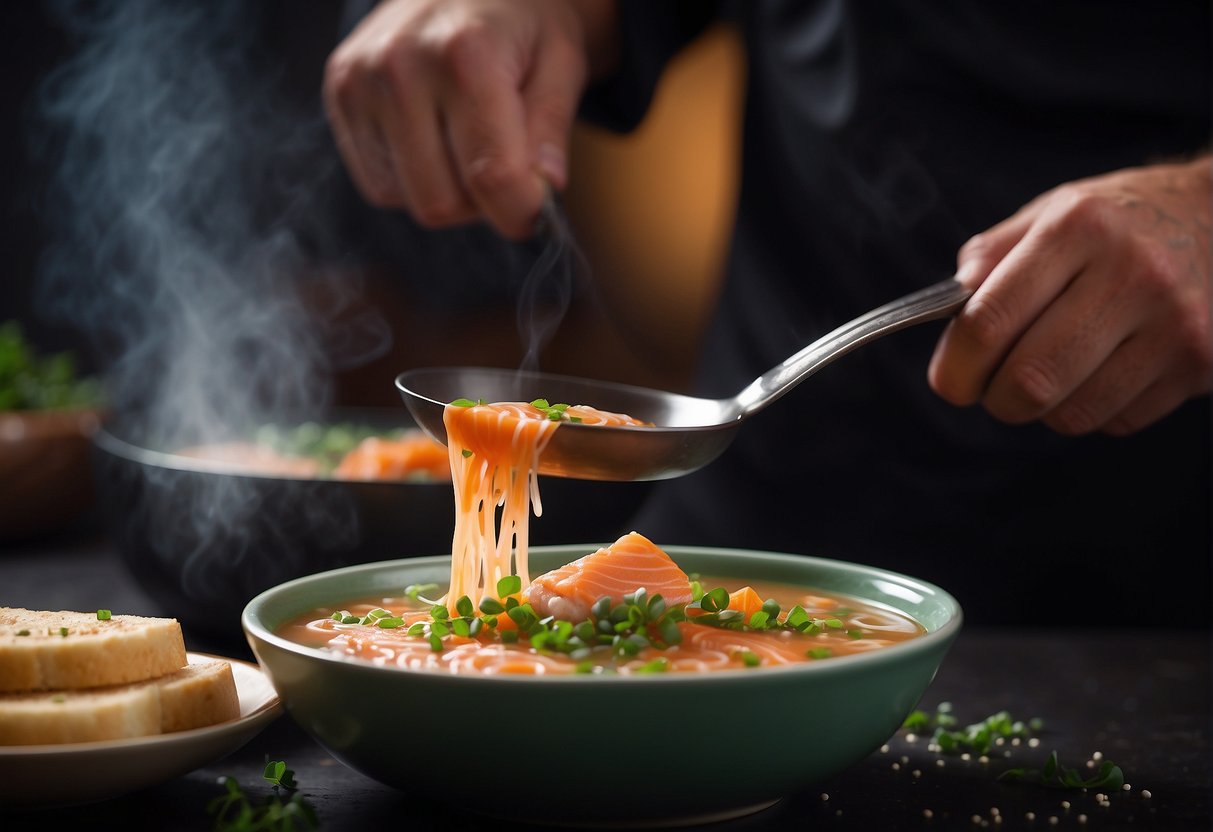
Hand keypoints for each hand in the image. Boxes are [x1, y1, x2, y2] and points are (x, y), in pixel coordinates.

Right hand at [324, 0, 615, 238]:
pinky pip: (380, 185)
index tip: (537, 210)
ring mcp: (360, 81)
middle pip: (443, 202)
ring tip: (467, 145)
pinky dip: (414, 180)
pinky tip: (434, 140)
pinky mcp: (339, 94)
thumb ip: (551, 129)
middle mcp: (401, 65)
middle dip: (482, 203)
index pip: (492, 176)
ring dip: (449, 193)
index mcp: (465, 54)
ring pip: (409, 200)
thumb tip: (543, 191)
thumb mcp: (560, 64)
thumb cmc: (519, 26)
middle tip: (503, 165)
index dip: (521, 211)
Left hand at [928, 156, 1211, 435]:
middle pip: (1029, 380)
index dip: (955, 366)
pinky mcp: (1200, 363)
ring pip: (1071, 413)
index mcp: (1078, 227)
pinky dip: (1092, 410)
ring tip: (1050, 374)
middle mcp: (1131, 272)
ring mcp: (1173, 321)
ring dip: (1043, 409)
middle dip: (994, 399)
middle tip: (993, 387)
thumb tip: (944, 308)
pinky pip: (1115, 421)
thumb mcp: (1053, 213)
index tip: (949, 380)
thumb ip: (991, 257)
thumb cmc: (1119, 223)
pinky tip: (1101, 372)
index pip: (989, 321)